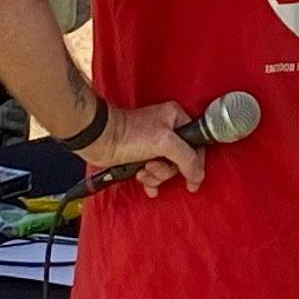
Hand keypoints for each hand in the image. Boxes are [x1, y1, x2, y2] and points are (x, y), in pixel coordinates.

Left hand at [79, 101, 202, 193]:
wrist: (100, 141)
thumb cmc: (129, 134)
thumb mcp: (165, 143)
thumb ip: (187, 158)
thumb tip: (198, 174)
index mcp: (176, 118)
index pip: (196, 145)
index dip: (194, 165)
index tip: (192, 180)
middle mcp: (167, 130)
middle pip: (181, 161)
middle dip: (166, 170)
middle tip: (154, 165)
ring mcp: (155, 144)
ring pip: (166, 169)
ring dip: (155, 176)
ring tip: (144, 170)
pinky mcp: (143, 156)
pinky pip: (154, 173)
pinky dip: (149, 180)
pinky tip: (143, 180)